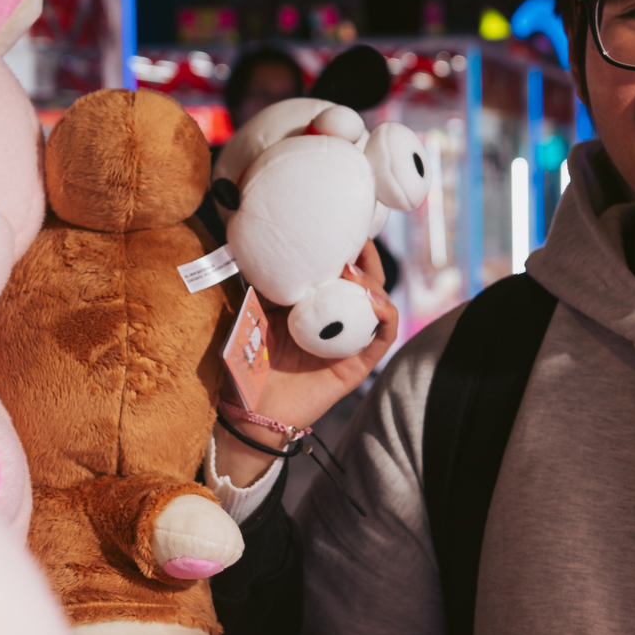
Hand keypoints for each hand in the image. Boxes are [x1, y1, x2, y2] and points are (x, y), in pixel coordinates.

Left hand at [211, 242, 398, 486]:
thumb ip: (264, 286)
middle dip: (365, 258)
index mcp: (312, 305)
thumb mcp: (254, 313)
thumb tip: (264, 250)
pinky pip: (382, 337)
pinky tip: (374, 302)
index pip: (337, 270)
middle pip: (364, 282)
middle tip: (354, 242)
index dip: (344, 248)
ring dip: (374, 284)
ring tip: (356, 273)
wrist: (250, 407)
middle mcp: (336, 320)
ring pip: (378, 305)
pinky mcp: (358, 364)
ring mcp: (349, 341)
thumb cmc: (248, 361)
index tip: (338, 227)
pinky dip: (385, 316)